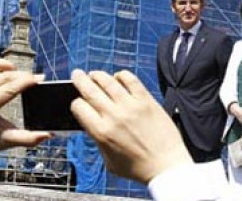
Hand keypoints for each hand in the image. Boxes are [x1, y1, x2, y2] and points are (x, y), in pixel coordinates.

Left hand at [0, 57, 52, 158]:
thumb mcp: (9, 141)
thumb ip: (29, 139)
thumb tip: (47, 134)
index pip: (9, 88)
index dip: (26, 81)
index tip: (41, 79)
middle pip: (4, 76)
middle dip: (23, 76)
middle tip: (36, 80)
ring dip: (6, 66)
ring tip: (18, 74)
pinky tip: (1, 69)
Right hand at [70, 69, 191, 183]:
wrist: (165, 165)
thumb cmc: (139, 168)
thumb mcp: (108, 161)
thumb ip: (98, 141)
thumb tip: (93, 125)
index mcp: (101, 132)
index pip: (79, 107)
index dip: (76, 103)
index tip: (80, 103)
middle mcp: (113, 116)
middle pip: (89, 89)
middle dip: (80, 79)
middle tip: (77, 74)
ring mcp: (130, 106)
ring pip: (108, 81)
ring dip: (98, 75)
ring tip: (95, 74)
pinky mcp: (146, 101)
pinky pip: (130, 80)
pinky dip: (121, 75)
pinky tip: (119, 77)